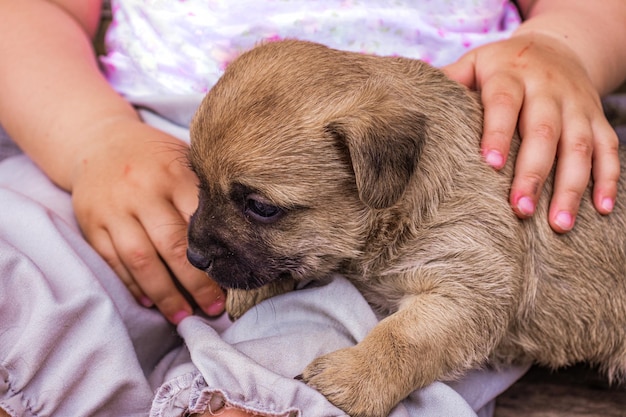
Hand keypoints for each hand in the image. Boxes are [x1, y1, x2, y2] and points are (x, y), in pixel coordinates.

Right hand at [71, 117, 224, 323]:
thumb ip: (203, 192)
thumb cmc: (153, 158)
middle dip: (196, 283)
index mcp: (172, 175)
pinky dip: (132, 285)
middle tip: (214, 308)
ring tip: (183, 316)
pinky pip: (113, 261)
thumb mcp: (182, 161)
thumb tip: (239, 234)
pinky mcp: (91, 223)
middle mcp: (142, 192)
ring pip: (140, 259)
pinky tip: (150, 302)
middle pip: (172, 246)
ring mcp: (114, 209)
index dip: (216, 255)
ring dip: (164, 294)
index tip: (234, 278)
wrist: (98, 142)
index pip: (198, 222)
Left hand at [444, 32, 619, 232]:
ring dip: (571, 187)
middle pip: (545, 132)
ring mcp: (577, 105)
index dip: (498, 133)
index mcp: (511, 75)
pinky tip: (601, 210)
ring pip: (580, 146)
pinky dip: (608, 180)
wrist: (558, 46)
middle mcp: (548, 89)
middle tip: (521, 210)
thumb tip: (406, 106)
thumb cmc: (502, 65)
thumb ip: (449, 82)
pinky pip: (609, 150)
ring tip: (558, 224)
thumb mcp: (474, 63)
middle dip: (534, 173)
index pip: (503, 104)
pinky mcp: (597, 119)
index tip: (490, 165)